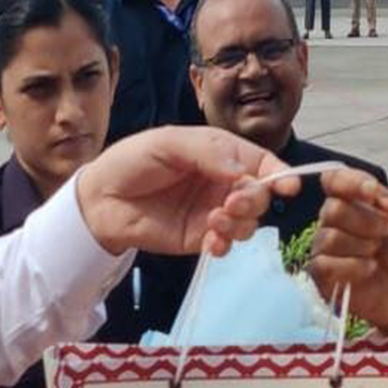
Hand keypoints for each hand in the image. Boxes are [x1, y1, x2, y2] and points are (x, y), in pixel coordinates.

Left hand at [76, 126, 296, 257]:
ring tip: (214, 222)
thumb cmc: (133, 160)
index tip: (286, 187)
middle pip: (259, 195)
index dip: (278, 174)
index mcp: (221, 154)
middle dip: (254, 201)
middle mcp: (223, 184)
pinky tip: (212, 242)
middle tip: (231, 204)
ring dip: (240, 224)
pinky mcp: (200, 238)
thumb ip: (207, 152)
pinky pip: (226, 244)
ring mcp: (213, 212)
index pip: (260, 163)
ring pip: (248, 222)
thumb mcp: (169, 143)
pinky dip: (225, 244)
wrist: (101, 199)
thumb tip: (242, 171)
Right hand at [308, 156, 387, 336]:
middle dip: (366, 222)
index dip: (349, 183)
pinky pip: (325, 264)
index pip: (333, 179)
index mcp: (355, 200)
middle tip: (385, 234)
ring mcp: (325, 247)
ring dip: (361, 246)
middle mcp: (334, 220)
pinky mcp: (322, 273)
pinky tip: (369, 269)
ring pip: (329, 237)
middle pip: (332, 209)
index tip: (373, 194)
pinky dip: (352, 267)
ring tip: (377, 254)